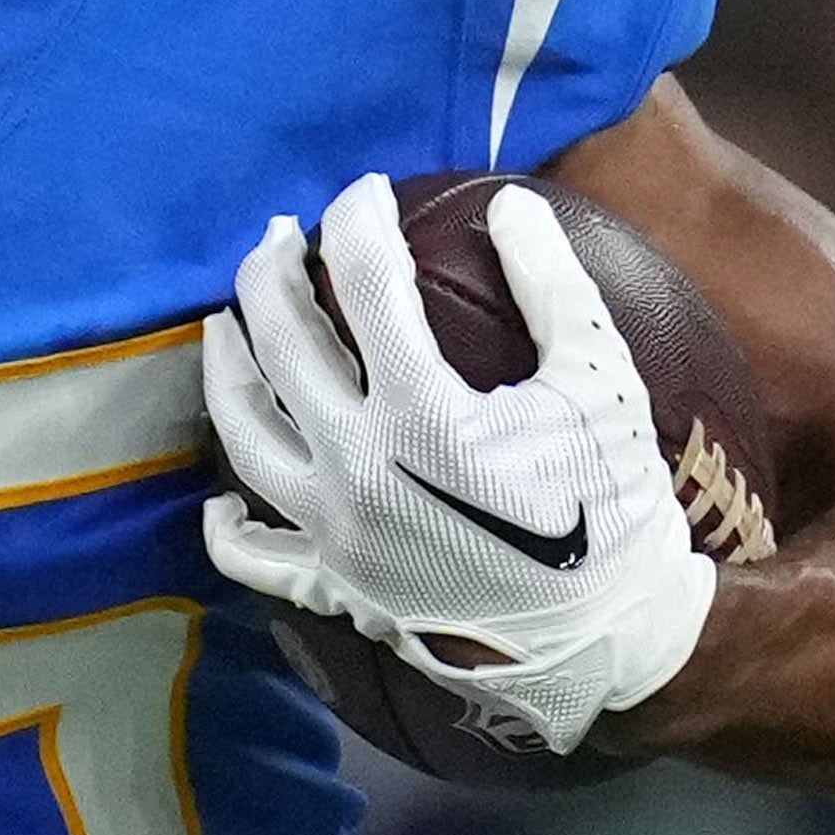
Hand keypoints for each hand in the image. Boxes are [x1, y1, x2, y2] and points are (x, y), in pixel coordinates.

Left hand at [198, 176, 720, 761]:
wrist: (610, 640)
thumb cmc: (612, 509)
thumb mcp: (602, 381)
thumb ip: (552, 285)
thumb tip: (511, 205)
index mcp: (419, 411)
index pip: (361, 281)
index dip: (357, 220)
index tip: (363, 194)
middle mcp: (355, 469)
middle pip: (281, 345)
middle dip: (270, 275)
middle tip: (276, 238)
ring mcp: (334, 533)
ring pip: (243, 436)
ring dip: (226, 370)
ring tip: (223, 329)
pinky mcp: (334, 588)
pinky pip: (253, 553)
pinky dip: (227, 520)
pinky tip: (222, 493)